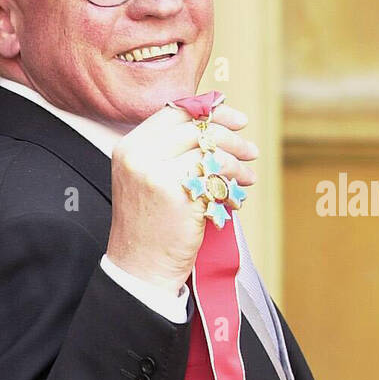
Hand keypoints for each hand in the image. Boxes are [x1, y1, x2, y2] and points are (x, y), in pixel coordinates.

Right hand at [105, 101, 257, 292]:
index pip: (175, 112)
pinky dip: (232, 187)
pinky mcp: (179, 195)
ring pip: (212, 152)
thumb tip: (213, 121)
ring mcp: (157, 175)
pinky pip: (218, 178)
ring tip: (245, 178)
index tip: (235, 120)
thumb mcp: (145, 178)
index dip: (210, 112)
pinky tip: (233, 200)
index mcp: (129, 148)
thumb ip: (168, 150)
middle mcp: (139, 157)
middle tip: (249, 151)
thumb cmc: (148, 226)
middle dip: (232, 138)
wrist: (139, 268)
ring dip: (237, 165)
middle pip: (197, 129)